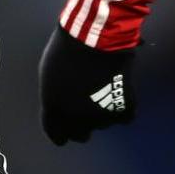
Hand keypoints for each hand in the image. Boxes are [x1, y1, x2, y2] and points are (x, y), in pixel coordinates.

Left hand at [38, 26, 135, 144]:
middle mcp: (76, 120)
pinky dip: (124, 107)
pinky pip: (125, 117)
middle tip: (88, 110)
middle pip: (81, 135)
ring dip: (103, 112)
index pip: (57, 135)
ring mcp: (101, 116)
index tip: (66, 131)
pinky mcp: (123, 109)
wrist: (93, 38)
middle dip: (83, 127)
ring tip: (103, 88)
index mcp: (55, 112)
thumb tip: (62, 107)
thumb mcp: (49, 76)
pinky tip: (120, 92)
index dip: (61, 134)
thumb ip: (54, 97)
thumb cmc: (66, 49)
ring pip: (103, 124)